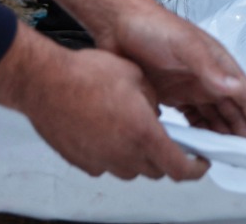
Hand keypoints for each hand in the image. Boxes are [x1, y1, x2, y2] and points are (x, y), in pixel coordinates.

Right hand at [0, 23, 209, 179]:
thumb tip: (156, 112)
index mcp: (144, 133)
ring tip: (136, 131)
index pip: (180, 168)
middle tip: (170, 141)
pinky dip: (115, 155)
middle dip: (168, 158)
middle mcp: (123, 154)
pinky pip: (107, 166)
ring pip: (132, 170)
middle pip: (156, 171)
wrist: (44, 82)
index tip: (201, 163)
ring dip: (141, 157)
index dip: (196, 169)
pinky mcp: (81, 162)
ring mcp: (100, 161)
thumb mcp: (136, 76)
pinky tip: (110, 133)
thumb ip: (153, 100)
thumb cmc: (86, 74)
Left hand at [10, 0, 245, 145]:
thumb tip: (233, 86)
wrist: (118, 25)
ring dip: (225, 138)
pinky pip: (193, 120)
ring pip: (216, 119)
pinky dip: (200, 134)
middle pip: (235, 113)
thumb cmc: (153, 27)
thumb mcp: (185, 46)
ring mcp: (191, 87)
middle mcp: (209, 77)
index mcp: (219, 64)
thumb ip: (209, 68)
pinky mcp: (173, 94)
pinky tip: (201, 147)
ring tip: (231, 160)